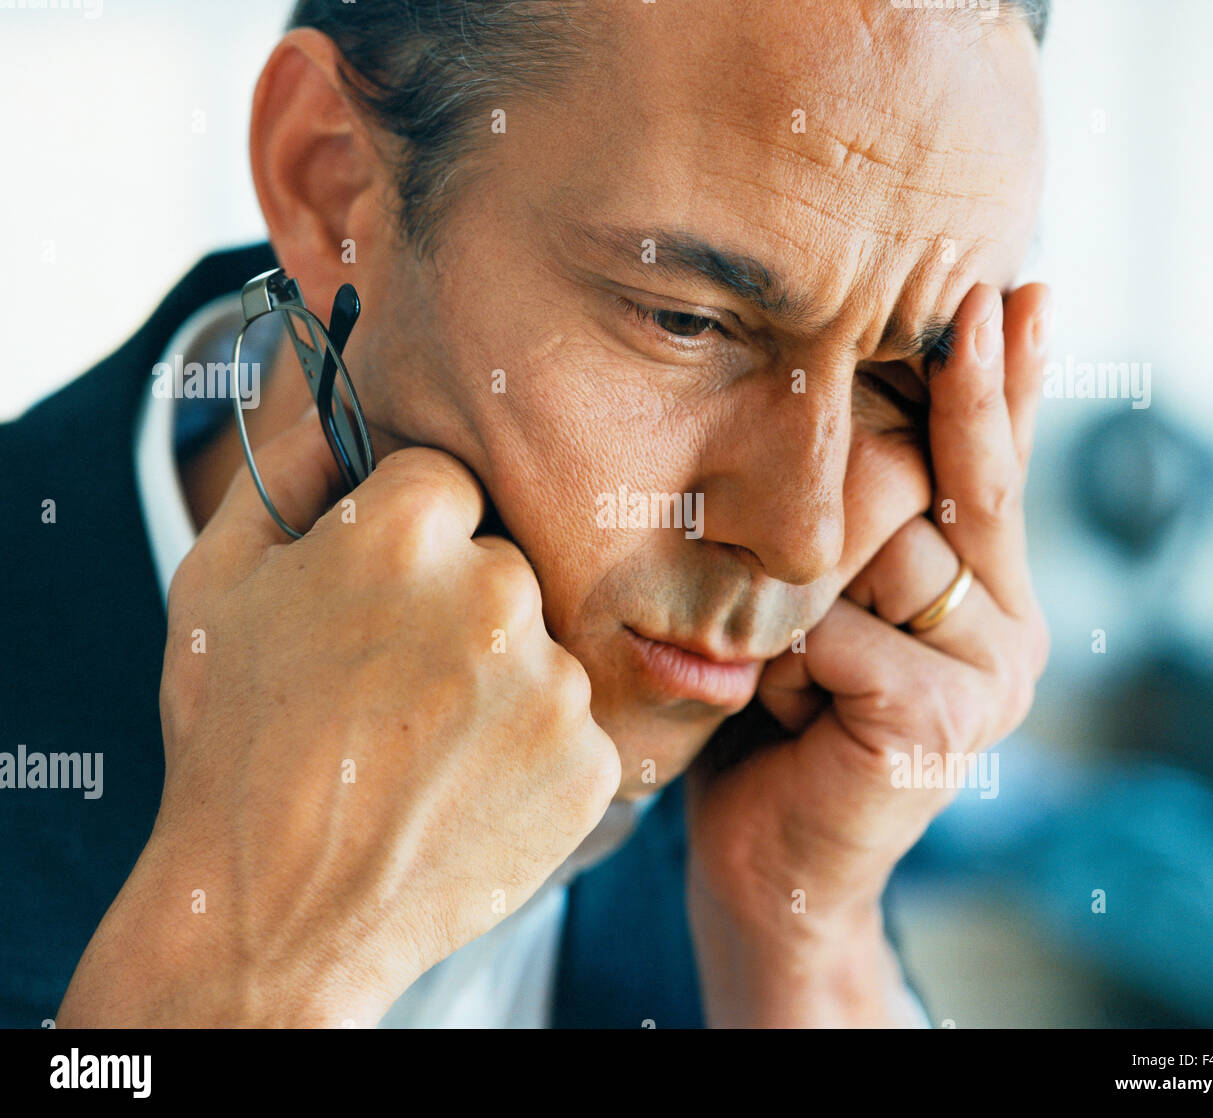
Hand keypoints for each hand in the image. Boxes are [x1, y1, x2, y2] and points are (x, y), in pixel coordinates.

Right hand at [58, 410, 620, 1026]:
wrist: (279, 914)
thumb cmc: (238, 746)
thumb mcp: (217, 586)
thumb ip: (281, 474)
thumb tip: (335, 410)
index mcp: (403, 532)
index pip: (446, 484)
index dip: (410, 543)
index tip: (385, 597)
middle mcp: (495, 591)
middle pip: (504, 564)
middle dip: (460, 611)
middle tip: (397, 687)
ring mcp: (553, 682)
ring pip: (542, 648)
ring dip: (498, 686)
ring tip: (424, 748)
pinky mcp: (591, 760)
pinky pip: (572, 727)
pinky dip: (531, 754)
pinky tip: (465, 788)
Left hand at [686, 282, 1051, 1025]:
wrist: (773, 870)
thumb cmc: (779, 727)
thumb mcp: (821, 612)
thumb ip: (856, 540)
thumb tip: (847, 423)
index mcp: (991, 591)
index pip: (994, 464)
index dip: (998, 380)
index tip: (1007, 289)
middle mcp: (1013, 627)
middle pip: (929, 485)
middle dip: (837, 515)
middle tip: (803, 595)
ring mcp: (991, 679)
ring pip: (871, 554)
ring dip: (794, 616)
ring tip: (789, 686)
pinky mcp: (942, 724)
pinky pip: (833, 635)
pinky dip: (784, 671)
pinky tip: (788, 722)